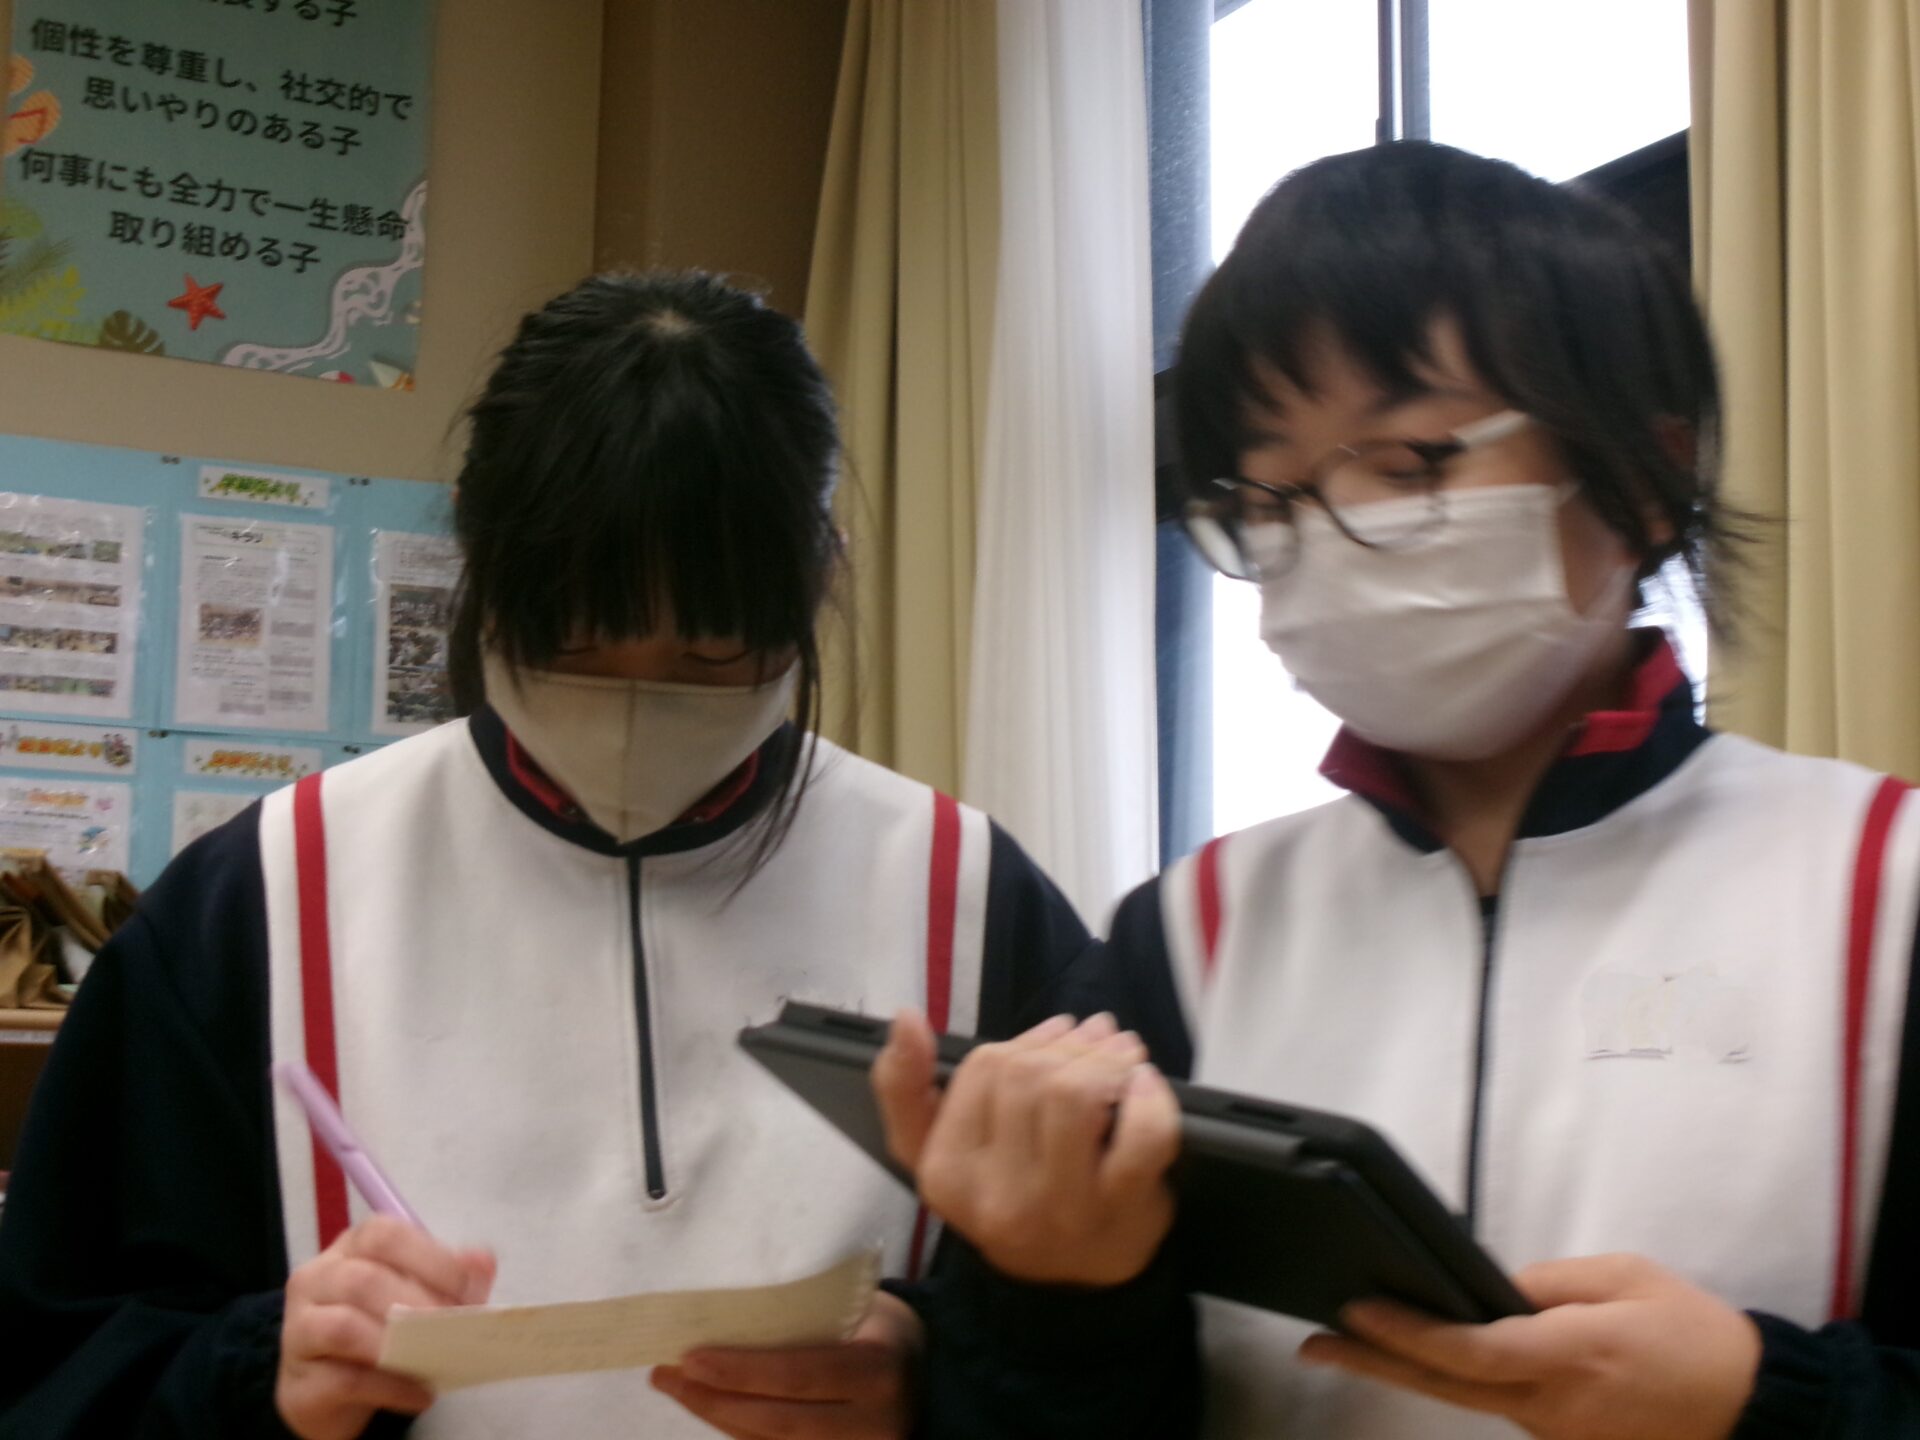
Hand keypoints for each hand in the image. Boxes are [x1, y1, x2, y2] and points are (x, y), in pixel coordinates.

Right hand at [276, 1215, 495, 1439]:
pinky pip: (344, 1379)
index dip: (430, 1259)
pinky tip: (421, 1394)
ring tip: (436, 1358)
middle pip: (363, 1280)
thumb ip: (450, 1277)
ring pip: (343, 1327)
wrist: (329, 1391)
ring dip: (398, 1344)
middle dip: (418, 1304)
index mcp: (352, 1248)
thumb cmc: (379, 1329)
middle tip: (454, 1328)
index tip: (467, 1288)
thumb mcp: (417, 1296)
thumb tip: (482, 1261)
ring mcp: (298, 1330)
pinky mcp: (299, 1381)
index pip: (384, 1235)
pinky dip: (391, 1387)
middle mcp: (317, 1280)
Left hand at [651, 1290, 923, 1438]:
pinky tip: (711, 1407)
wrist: (933, 1373)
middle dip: (714, 1400)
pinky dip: (741, 1431)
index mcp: (878, 1370)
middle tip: (667, 1375)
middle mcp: (873, 1423)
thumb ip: (808, 1317)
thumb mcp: (860, 1309)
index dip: (742, 1372)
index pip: (799, 1375)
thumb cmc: (884, 1328)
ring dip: (718, 1417)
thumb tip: (729, 1315)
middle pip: (778, 1420)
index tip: (690, 1358)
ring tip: (678, 1387)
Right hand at [872, 1008, 1180, 1286]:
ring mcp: (1061, 1207)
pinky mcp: (1121, 1210)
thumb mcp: (934, 1152)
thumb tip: (904, 1019)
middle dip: (1072, 1044)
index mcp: (947, 1173)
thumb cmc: (1006, 1195)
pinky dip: (1151, 1100)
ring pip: (1074, 1095)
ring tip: (1121, 1053)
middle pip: (1030, 1077)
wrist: (1069, 1284)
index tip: (1057, 1033)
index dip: (1027, 1040)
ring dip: (1107, 1060)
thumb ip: (904, 1089)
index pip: (984, 1069)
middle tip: (1098, 1036)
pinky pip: (1141, 1137)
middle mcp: (998, 1196)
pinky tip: (1146, 1085)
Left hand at [1298, 1252, 1762, 1439]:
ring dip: (1412, 1367)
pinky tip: (1427, 1353)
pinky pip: (1499, 1404)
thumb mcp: (1625, 1278)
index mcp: (1569, 1356)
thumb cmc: (1694, 1335)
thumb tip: (1491, 1285)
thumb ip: (1550, 1282)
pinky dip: (1458, 1378)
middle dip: (1374, 1361)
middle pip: (1446, 1385)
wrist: (1752, 1408)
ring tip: (1353, 1336)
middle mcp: (1552, 1404)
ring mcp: (1554, 1431)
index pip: (1470, 1350)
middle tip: (1313, 1344)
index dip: (1409, 1332)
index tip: (1358, 1311)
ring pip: (1467, 1396)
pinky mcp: (1561, 1439)